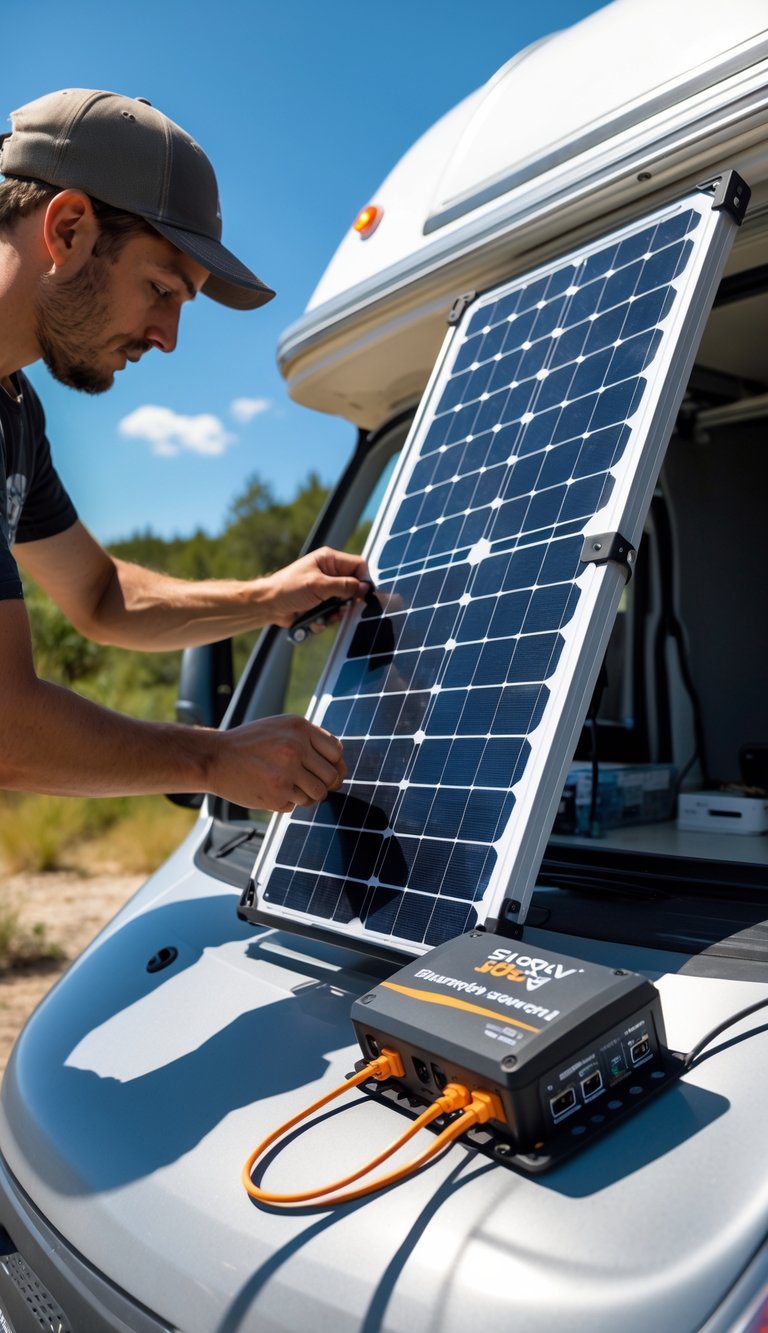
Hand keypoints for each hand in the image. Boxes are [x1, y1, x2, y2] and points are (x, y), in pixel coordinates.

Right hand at [209, 715, 346, 811]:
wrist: (215, 757)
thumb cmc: (251, 744)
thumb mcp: (280, 728)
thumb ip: (310, 741)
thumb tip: (341, 769)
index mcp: (299, 727)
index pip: (336, 752)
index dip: (334, 765)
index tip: (323, 770)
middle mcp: (295, 748)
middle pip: (331, 776)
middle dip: (323, 784)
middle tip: (305, 783)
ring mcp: (286, 773)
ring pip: (317, 795)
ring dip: (306, 796)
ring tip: (287, 787)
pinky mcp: (276, 795)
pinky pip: (296, 805)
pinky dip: (286, 801)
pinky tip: (268, 789)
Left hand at [259, 547, 369, 630]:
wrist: (268, 606)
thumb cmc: (288, 588)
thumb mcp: (319, 585)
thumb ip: (344, 586)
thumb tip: (365, 588)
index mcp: (329, 560)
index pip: (358, 565)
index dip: (362, 580)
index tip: (360, 594)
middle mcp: (329, 573)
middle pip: (353, 587)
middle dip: (348, 601)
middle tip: (340, 607)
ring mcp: (325, 590)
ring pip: (344, 604)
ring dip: (336, 613)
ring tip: (323, 615)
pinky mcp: (320, 604)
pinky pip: (333, 614)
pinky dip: (326, 620)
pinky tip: (315, 619)